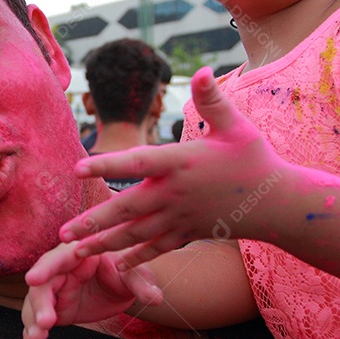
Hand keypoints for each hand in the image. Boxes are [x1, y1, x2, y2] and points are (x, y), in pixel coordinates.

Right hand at [21, 241, 161, 338]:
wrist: (121, 286)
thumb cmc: (125, 271)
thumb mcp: (135, 274)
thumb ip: (141, 284)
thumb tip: (156, 298)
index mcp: (77, 253)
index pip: (58, 259)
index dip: (45, 269)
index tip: (33, 280)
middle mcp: (59, 271)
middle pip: (42, 286)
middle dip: (40, 305)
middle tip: (46, 324)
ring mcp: (53, 291)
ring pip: (35, 306)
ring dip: (32, 324)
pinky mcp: (52, 310)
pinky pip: (37, 322)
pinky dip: (31, 337)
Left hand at [60, 67, 290, 265]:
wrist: (278, 204)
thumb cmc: (254, 158)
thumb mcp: (236, 125)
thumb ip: (213, 100)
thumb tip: (200, 70)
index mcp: (182, 162)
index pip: (138, 162)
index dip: (107, 165)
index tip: (78, 168)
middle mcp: (176, 193)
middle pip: (127, 209)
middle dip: (93, 222)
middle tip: (61, 234)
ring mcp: (181, 218)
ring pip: (136, 234)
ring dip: (103, 244)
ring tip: (73, 253)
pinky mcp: (188, 234)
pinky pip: (156, 249)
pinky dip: (134, 259)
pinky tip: (112, 267)